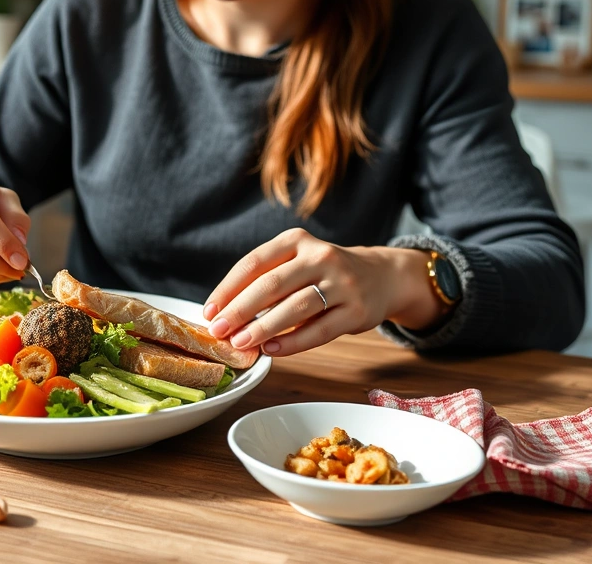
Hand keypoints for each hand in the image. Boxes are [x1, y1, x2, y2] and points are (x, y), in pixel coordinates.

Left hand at [204, 228, 444, 355]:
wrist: (381, 276)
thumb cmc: (324, 273)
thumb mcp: (297, 261)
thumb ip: (266, 280)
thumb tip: (224, 314)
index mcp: (297, 240)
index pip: (254, 263)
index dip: (228, 289)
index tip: (209, 311)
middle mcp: (320, 256)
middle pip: (272, 284)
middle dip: (240, 310)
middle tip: (218, 330)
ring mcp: (342, 283)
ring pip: (295, 307)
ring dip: (263, 328)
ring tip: (240, 343)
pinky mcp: (358, 311)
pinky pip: (319, 330)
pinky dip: (292, 342)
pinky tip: (271, 350)